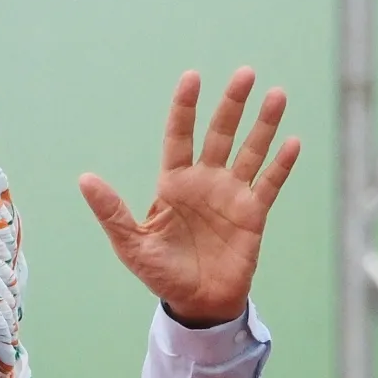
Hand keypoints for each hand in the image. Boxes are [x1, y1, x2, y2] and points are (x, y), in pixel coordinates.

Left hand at [79, 68, 300, 327]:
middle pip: (220, 133)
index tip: (192, 78)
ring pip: (250, 151)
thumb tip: (85, 179)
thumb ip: (112, 211)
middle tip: (245, 73)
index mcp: (174, 184)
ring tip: (277, 95)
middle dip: (232, 104)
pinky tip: (292, 142)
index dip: (185, 107)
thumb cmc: (161, 274)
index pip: (179, 136)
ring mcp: (231, 195)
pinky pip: (269, 183)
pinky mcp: (253, 214)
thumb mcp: (131, 244)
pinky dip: (281, 164)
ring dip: (264, 124)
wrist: (196, 303)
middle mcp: (205, 181)